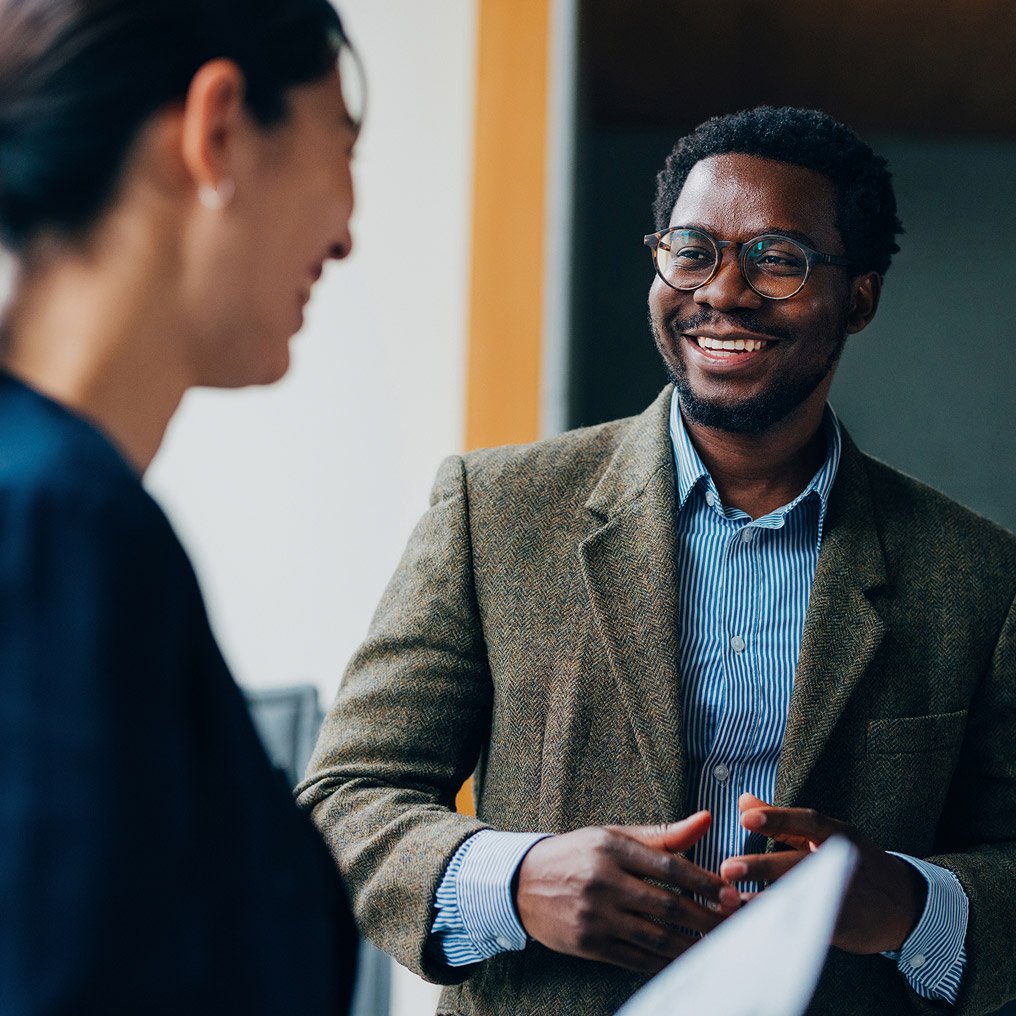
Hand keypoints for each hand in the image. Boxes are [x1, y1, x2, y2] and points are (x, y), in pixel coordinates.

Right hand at [515, 811, 737, 973]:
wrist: (522, 884)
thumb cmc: (577, 855)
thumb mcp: (613, 836)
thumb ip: (661, 835)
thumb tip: (707, 820)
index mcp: (610, 847)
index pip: (667, 866)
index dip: (703, 881)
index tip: (729, 893)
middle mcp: (602, 881)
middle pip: (666, 904)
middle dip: (705, 917)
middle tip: (734, 924)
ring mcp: (594, 915)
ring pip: (655, 936)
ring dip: (691, 945)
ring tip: (716, 946)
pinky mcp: (588, 943)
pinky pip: (635, 958)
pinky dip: (664, 962)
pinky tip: (683, 960)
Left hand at [719, 793, 926, 954]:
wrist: (906, 904)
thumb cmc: (855, 862)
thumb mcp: (825, 835)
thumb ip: (781, 822)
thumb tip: (744, 801)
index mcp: (837, 834)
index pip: (806, 822)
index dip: (777, 819)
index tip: (745, 818)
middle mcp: (841, 862)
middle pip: (799, 863)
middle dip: (763, 867)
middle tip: (728, 868)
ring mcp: (843, 895)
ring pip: (801, 898)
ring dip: (766, 901)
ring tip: (733, 901)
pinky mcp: (843, 924)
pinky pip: (808, 925)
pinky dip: (782, 924)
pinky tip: (755, 924)